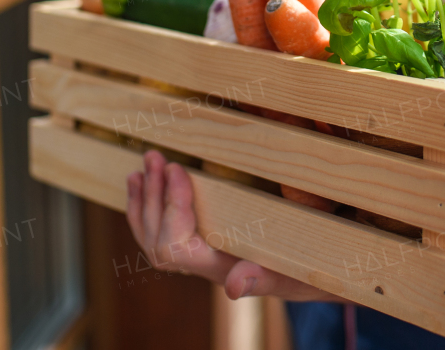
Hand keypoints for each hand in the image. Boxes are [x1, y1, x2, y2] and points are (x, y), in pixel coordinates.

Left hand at [125, 150, 341, 301]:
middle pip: (158, 239)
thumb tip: (235, 286)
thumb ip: (264, 277)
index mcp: (218, 269)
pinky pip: (157, 234)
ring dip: (144, 200)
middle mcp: (200, 267)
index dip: (172, 206)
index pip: (176, 246)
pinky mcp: (195, 245)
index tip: (178, 169)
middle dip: (153, 198)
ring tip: (142, 167)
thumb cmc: (300, 271)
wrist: (305, 276)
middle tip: (155, 158)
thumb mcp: (290, 271)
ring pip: (152, 237)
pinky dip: (145, 208)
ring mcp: (195, 258)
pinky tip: (139, 183)